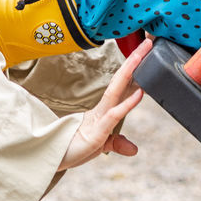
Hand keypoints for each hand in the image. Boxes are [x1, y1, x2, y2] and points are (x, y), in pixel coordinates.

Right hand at [58, 39, 151, 170]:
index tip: (147, 54)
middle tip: (148, 41)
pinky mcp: (97, 132)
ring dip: (131, 70)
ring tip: (144, 54)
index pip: (123, 86)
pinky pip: (115, 114)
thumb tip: (133, 149)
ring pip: (117, 89)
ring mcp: (100, 118)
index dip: (135, 70)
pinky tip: (140, 92)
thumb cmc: (75, 148)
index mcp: (105, 110)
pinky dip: (128, 103)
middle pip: (121, 80)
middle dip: (135, 60)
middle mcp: (103, 110)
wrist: (52, 159)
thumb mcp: (101, 146)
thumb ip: (116, 143)